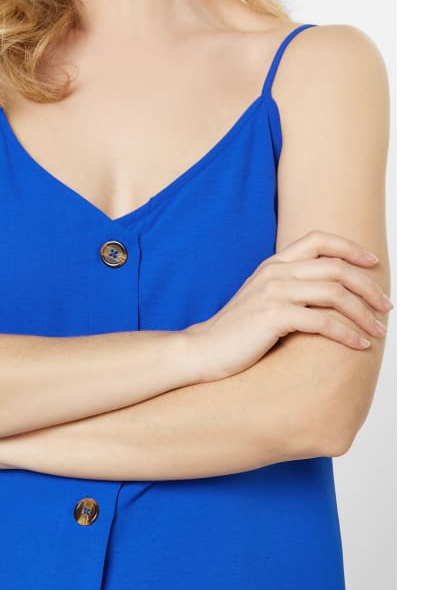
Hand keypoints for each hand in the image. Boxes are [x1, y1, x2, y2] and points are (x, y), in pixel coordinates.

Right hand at [186, 230, 391, 382]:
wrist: (205, 349)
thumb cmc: (237, 330)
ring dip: (363, 313)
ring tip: (378, 330)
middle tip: (385, 306)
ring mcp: (273, 292)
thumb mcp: (264, 299)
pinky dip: (347, 333)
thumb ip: (290, 288)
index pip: (318, 240)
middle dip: (368, 286)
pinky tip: (359, 344)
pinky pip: (323, 322)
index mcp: (273, 264)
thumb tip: (329, 293)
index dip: (350, 247)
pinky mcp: (274, 317)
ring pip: (335, 293)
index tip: (373, 262)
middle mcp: (275, 272)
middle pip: (335, 267)